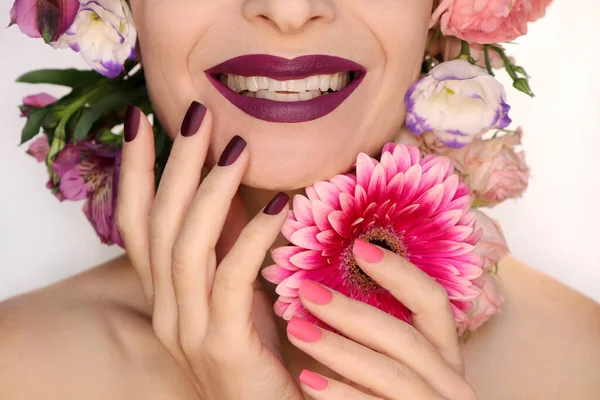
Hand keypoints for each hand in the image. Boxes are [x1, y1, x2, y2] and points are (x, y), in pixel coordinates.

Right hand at [115, 102, 302, 399]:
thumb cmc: (260, 350)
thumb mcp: (237, 288)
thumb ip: (226, 244)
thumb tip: (228, 186)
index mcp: (165, 294)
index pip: (137, 223)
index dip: (135, 171)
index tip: (141, 120)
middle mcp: (165, 309)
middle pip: (158, 224)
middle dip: (175, 164)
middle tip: (197, 114)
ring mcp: (188, 330)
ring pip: (186, 246)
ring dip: (211, 190)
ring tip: (238, 146)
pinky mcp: (222, 346)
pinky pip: (231, 280)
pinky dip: (253, 237)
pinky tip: (281, 205)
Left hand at [286, 239, 476, 399]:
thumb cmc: (377, 394)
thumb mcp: (386, 356)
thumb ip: (375, 323)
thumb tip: (335, 270)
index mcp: (443, 351)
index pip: (432, 301)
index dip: (400, 272)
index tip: (358, 248)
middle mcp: (449, 380)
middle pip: (406, 337)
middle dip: (353, 313)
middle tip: (307, 291)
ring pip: (392, 374)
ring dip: (340, 350)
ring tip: (297, 330)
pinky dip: (341, 394)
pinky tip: (307, 380)